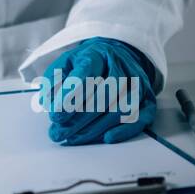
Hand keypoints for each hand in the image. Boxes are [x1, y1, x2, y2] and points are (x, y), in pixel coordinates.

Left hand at [39, 38, 156, 144]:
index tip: (55, 116)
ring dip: (95, 128)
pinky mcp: (147, 99)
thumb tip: (48, 102)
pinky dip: (125, 130)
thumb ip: (54, 80)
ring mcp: (137, 83)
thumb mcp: (66, 63)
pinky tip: (107, 138)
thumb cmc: (87, 64)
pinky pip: (140, 117)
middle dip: (78, 118)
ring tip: (72, 140)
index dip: (71, 95)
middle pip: (103, 95)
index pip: (86, 73)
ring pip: (119, 108)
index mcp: (98, 54)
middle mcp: (121, 66)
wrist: (119, 55)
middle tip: (59, 133)